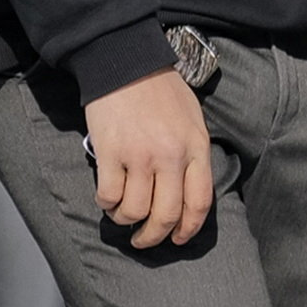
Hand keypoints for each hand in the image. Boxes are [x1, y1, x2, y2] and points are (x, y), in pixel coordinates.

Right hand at [85, 68, 211, 245]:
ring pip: (134, 210)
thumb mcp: (193, 121)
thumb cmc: (163, 93)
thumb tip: (188, 191)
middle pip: (166, 214)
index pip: (199, 202)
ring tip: (123, 214)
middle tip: (144, 240)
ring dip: (126, 220)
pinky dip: (106, 204)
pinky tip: (107, 198)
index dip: (188, 228)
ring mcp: (140, 156)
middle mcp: (171, 156)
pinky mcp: (110, 153)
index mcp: (196, 148)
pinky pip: (108, 195)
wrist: (127, 65)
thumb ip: (193, 155)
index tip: (178, 239)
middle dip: (154, 236)